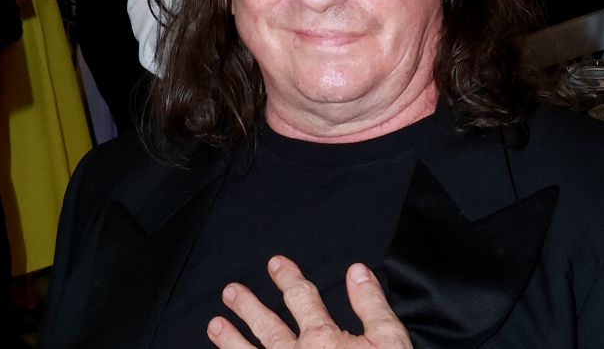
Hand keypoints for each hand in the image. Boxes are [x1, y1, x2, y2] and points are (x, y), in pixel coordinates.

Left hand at [208, 255, 411, 348]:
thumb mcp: (388, 339)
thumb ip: (371, 304)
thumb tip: (357, 272)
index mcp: (322, 338)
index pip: (301, 299)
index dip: (288, 278)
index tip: (275, 264)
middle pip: (267, 326)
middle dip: (249, 306)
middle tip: (231, 291)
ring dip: (231, 339)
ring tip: (215, 325)